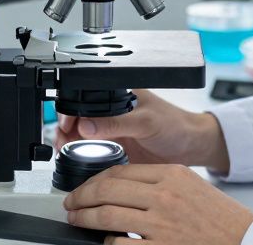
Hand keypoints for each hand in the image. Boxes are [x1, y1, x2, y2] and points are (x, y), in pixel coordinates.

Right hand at [55, 89, 229, 170]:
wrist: (190, 147)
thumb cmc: (175, 125)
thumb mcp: (145, 121)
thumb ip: (117, 123)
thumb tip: (87, 126)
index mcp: (119, 92)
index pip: (86, 95)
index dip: (71, 109)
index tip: (66, 124)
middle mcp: (112, 110)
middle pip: (77, 115)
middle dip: (65, 127)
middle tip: (62, 140)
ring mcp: (111, 128)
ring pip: (79, 133)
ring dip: (69, 142)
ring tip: (65, 150)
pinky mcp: (113, 147)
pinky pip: (90, 150)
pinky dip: (80, 155)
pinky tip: (77, 160)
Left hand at [63, 164, 252, 243]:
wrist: (245, 241)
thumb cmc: (220, 218)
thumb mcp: (190, 186)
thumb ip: (158, 182)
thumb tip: (121, 187)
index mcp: (171, 175)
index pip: (119, 172)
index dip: (94, 180)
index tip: (84, 187)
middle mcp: (164, 196)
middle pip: (107, 190)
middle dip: (81, 197)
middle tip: (71, 203)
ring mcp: (161, 224)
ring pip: (106, 216)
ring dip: (84, 218)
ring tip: (77, 220)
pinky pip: (119, 244)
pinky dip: (107, 242)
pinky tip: (106, 241)